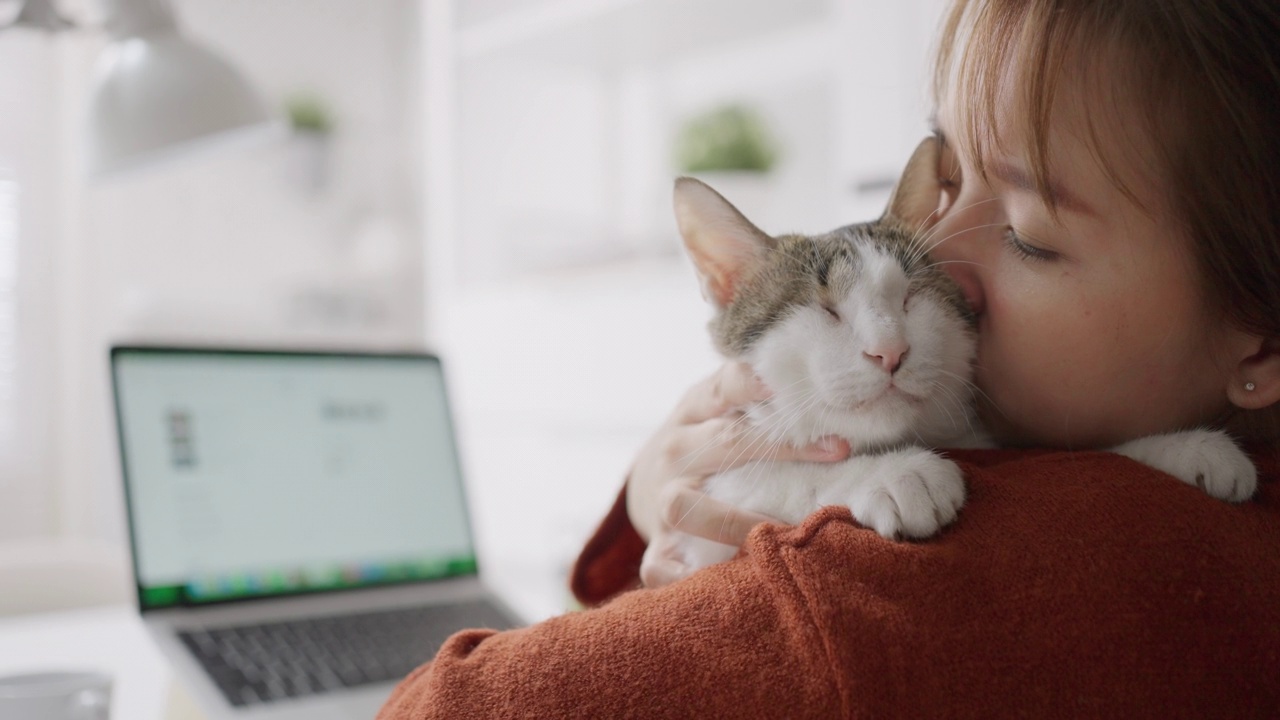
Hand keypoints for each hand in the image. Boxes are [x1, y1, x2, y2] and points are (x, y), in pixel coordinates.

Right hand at [626, 361, 850, 585]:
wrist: (644, 482)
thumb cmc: (703, 440)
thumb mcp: (718, 406)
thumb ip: (757, 397)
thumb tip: (827, 393)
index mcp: (694, 410)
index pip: (726, 387)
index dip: (760, 384)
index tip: (803, 391)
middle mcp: (675, 451)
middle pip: (723, 442)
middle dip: (781, 446)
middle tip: (837, 450)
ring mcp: (662, 499)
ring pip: (685, 507)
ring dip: (736, 521)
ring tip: (784, 533)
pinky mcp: (656, 545)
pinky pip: (659, 565)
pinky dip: (681, 577)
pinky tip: (722, 581)